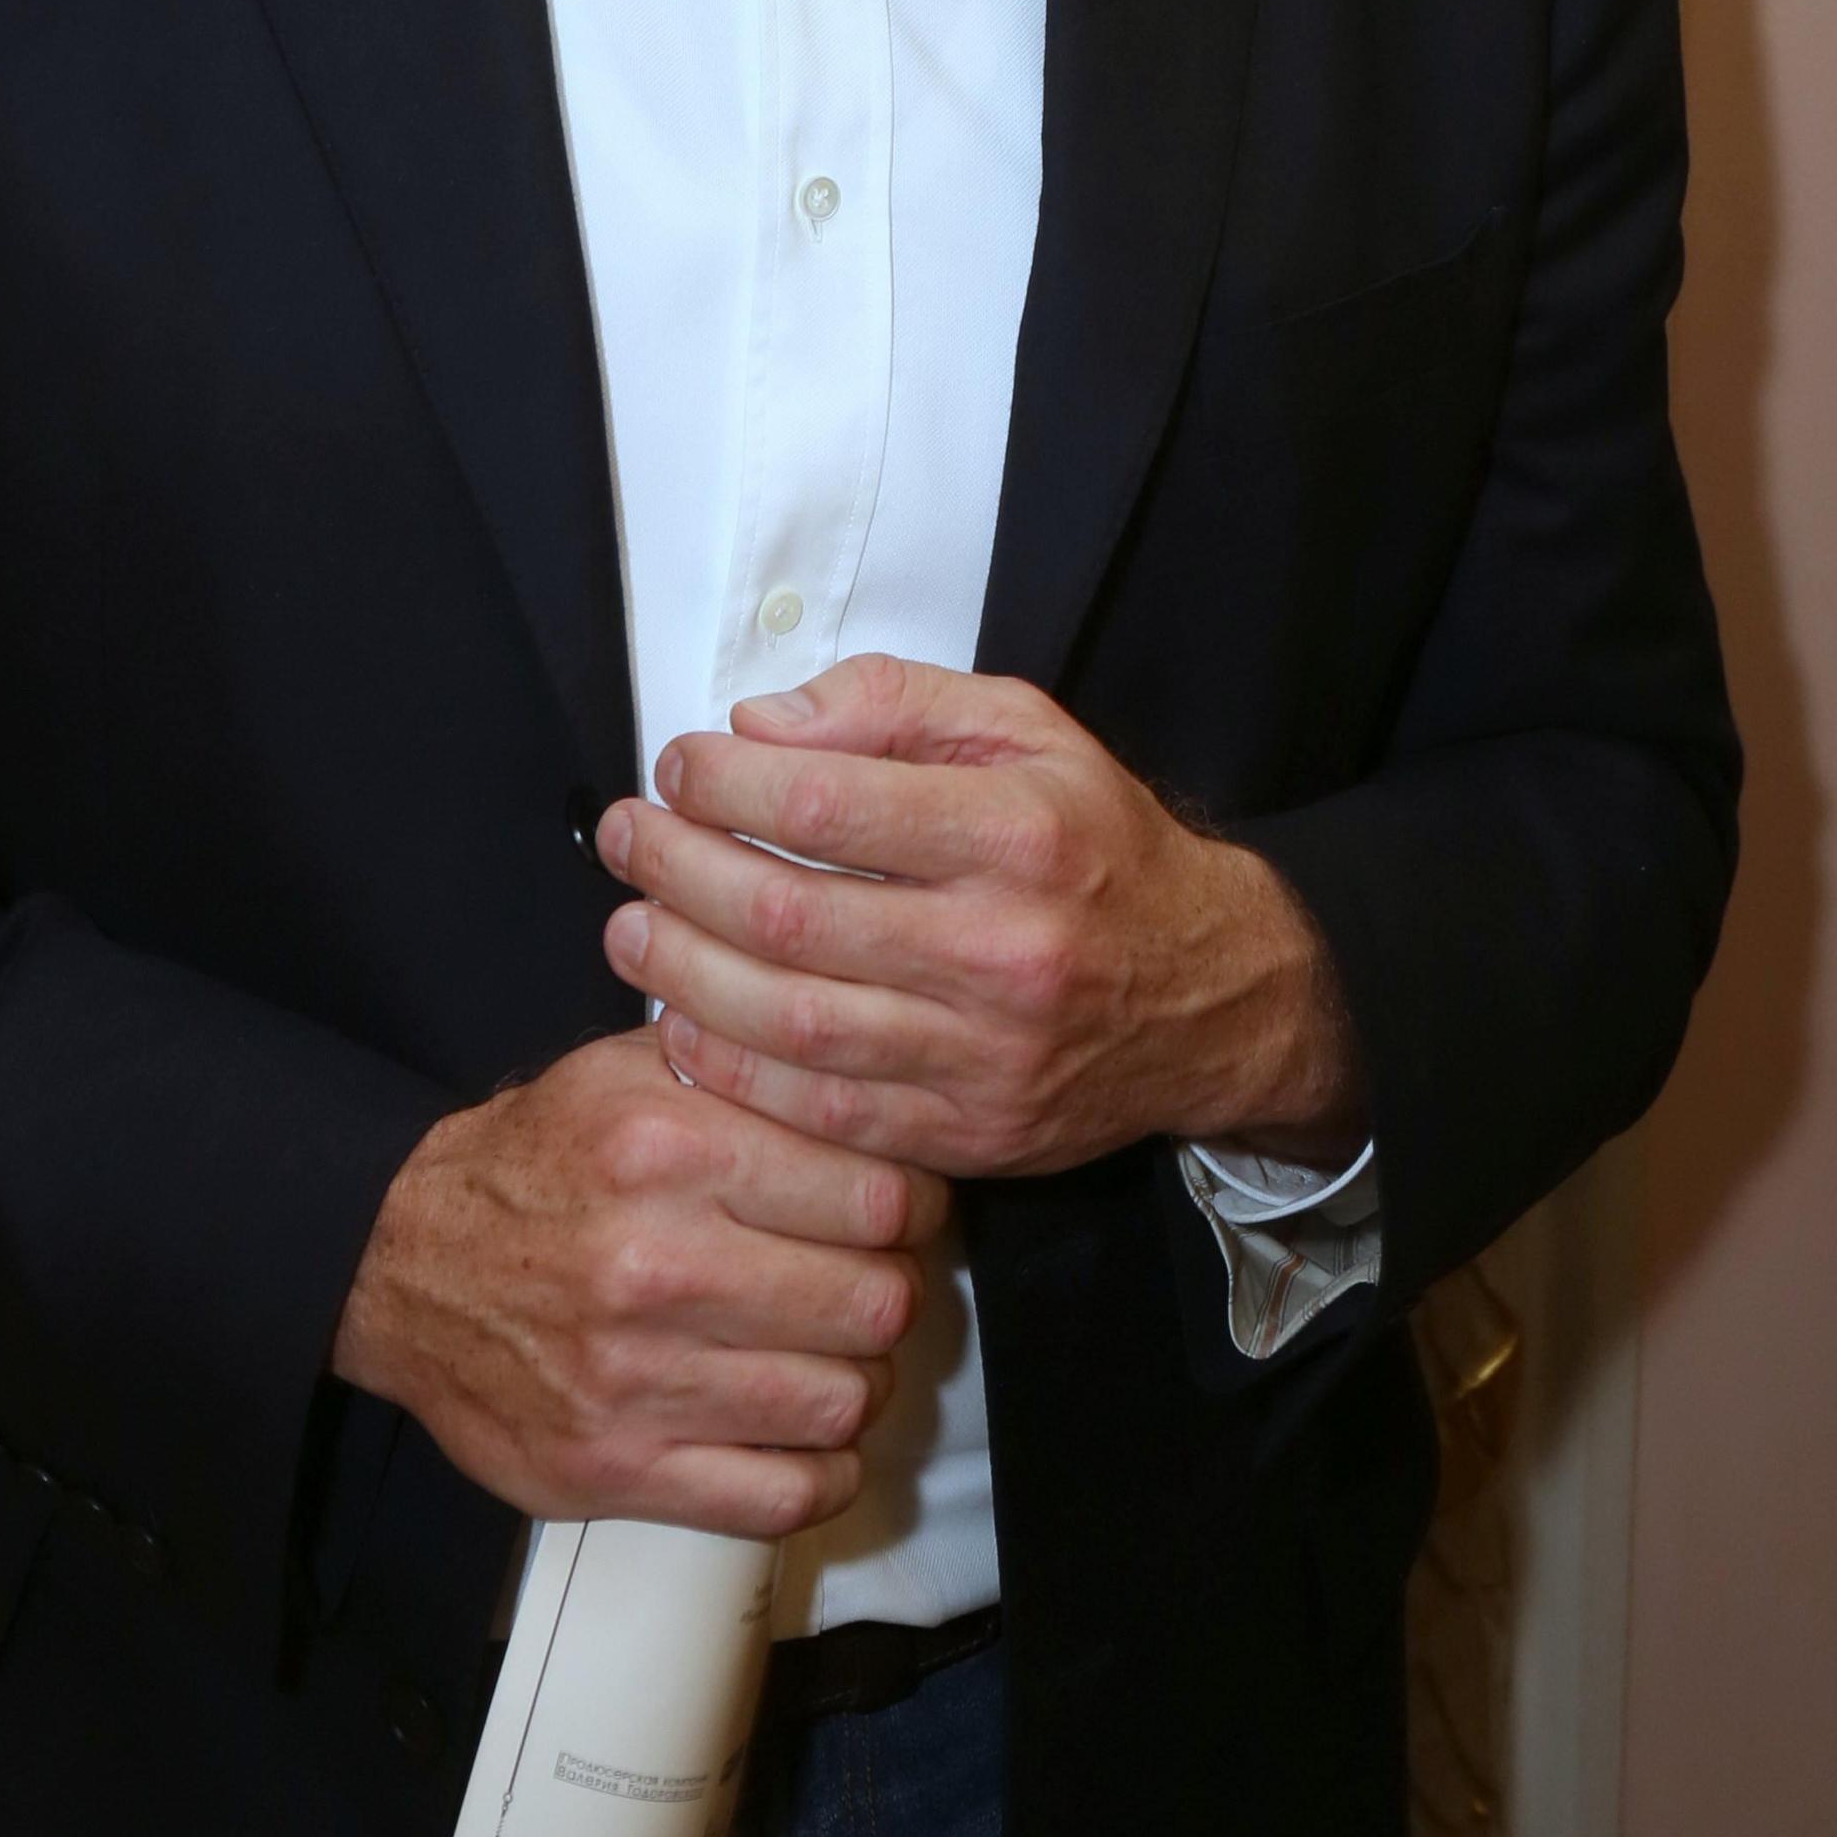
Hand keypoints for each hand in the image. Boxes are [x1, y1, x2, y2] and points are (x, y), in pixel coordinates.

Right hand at [330, 1028, 946, 1538]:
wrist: (404, 1266)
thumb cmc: (535, 1168)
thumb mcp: (627, 1072)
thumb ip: (746, 1067)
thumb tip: (869, 1077)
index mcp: (669, 1151)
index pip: (878, 1196)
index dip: (915, 1206)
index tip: (905, 1212)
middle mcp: (655, 1266)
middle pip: (875, 1304)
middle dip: (891, 1294)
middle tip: (871, 1283)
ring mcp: (637, 1382)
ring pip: (842, 1403)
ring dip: (860, 1383)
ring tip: (835, 1354)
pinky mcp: (618, 1471)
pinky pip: (784, 1497)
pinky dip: (824, 1472)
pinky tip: (810, 1434)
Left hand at [594, 652, 1365, 1181]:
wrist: (1211, 994)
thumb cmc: (1098, 845)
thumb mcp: (1027, 729)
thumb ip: (894, 702)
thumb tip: (762, 723)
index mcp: (1020, 833)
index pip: (829, 805)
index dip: (726, 782)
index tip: (678, 765)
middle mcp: (1006, 949)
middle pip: (791, 919)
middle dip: (679, 872)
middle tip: (625, 837)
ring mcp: (987, 1056)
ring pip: (794, 1026)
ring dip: (685, 973)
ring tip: (630, 925)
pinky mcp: (971, 1134)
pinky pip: (823, 1111)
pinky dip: (736, 1070)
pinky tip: (684, 1019)